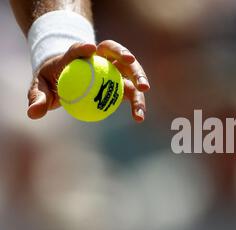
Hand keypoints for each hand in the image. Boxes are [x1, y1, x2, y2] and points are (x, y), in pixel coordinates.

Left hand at [27, 40, 149, 122]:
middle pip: (115, 51)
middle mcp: (100, 56)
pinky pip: (131, 91)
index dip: (84, 47)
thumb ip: (37, 97)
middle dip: (125, 54)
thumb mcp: (40, 87)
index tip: (91, 49)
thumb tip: (33, 113)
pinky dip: (136, 102)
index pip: (80, 48)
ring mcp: (115, 68)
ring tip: (144, 91)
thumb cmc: (53, 79)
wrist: (68, 78)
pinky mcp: (123, 81)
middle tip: (131, 62)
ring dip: (139, 78)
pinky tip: (138, 117)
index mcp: (79, 53)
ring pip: (130, 69)